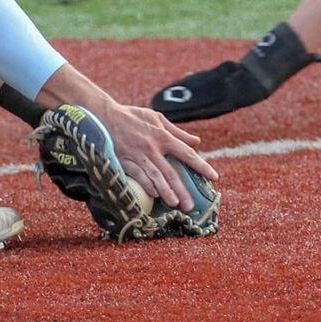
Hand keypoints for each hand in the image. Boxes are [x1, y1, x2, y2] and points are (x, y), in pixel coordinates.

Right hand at [95, 102, 216, 210]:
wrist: (107, 116)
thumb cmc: (134, 116)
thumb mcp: (157, 118)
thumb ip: (177, 131)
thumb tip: (196, 141)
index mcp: (162, 136)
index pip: (186, 153)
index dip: (201, 165)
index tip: (214, 177)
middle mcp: (153, 147)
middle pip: (171, 171)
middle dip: (182, 189)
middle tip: (190, 205)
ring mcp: (139, 155)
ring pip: (155, 177)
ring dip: (166, 192)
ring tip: (175, 204)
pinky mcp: (125, 160)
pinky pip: (138, 176)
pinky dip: (147, 186)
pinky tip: (154, 196)